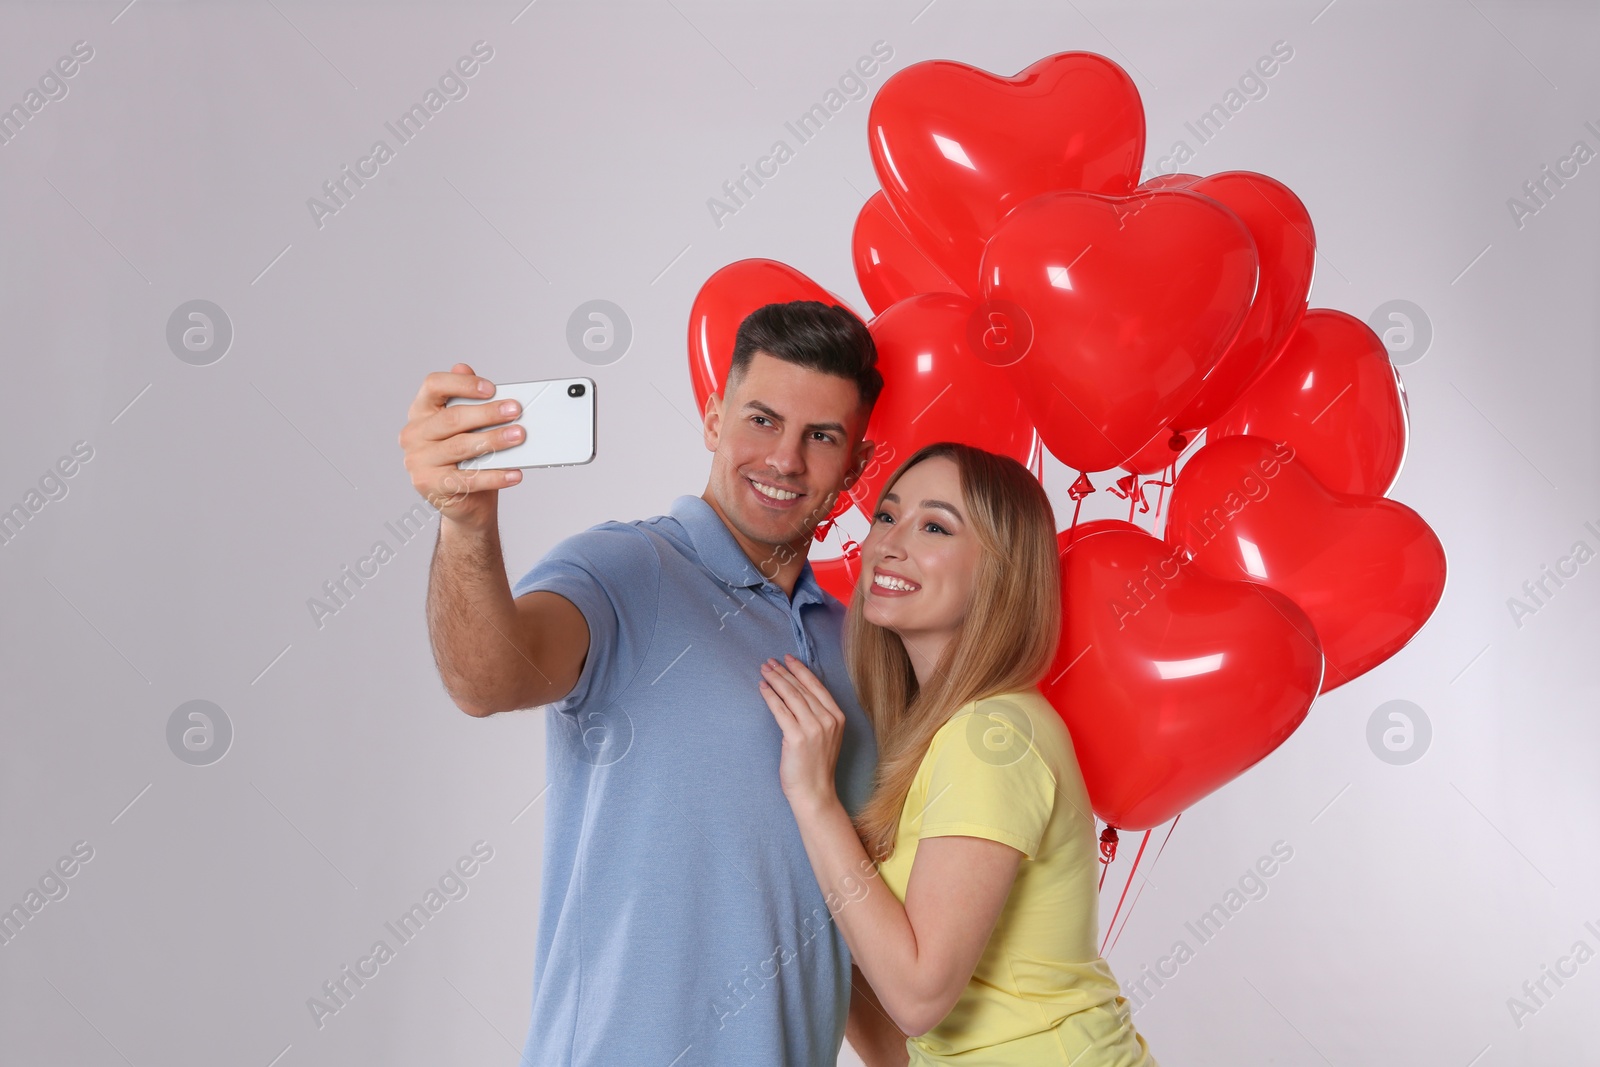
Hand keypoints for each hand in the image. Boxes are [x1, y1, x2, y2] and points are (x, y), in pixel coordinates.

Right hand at [399, 362, 523, 528]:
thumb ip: (464, 399)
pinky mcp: (430, 485)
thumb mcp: (466, 426)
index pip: (433, 386)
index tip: (491, 388)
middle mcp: (414, 434)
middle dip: (487, 414)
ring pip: (461, 447)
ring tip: (518, 436)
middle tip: (515, 411)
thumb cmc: (466, 458)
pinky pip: (468, 479)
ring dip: (494, 440)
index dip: (462, 384)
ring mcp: (418, 461)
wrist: (463, 501)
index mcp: (420, 412)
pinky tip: (514, 473)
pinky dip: (495, 476)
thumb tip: (464, 368)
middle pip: (452, 418)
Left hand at [758, 654, 845, 816]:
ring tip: (764, 670)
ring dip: (776, 680)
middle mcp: (827, 720)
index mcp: (837, 717)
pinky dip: (770, 696)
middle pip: (802, 688)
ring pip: (791, 696)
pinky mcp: (796, 737)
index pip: (817, 687)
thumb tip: (798, 694)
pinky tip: (762, 688)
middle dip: (784, 672)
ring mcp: (813, 728)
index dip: (801, 670)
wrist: (815, 792)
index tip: (788, 659)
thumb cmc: (816, 766)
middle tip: (770, 662)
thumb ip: (818, 716)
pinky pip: (780, 710)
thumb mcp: (826, 737)